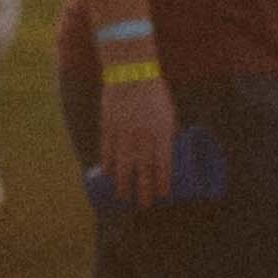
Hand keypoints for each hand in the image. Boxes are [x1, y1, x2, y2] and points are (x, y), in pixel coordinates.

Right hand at [83, 72, 175, 211]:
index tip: (163, 196)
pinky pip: (107, 150)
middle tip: (144, 205)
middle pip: (143, 168)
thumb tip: (170, 153)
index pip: (163, 163)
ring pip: (122, 163)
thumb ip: (168, 133)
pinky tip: (107, 176)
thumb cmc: (154, 93)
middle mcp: (143, 134)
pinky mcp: (109, 126)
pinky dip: (107, 164)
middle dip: (143, 190)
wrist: (131, 72)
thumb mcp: (168, 113)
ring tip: (123, 197)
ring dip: (122, 183)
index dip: (162, 182)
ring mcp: (124, 131)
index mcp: (161, 130)